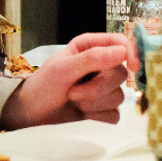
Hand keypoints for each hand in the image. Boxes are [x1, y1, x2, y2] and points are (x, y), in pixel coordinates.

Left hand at [0, 33, 138, 126]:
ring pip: (119, 96)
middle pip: (121, 74)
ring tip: (73, 100)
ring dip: (94, 103)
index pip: (122, 44)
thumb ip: (93, 58)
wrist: (30, 114)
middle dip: (98, 88)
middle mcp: (100, 65)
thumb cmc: (42, 86)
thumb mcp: (63, 69)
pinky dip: (98, 116)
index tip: (132, 67)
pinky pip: (115, 114)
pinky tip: (82, 114)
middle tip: (73, 92)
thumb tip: (123, 52)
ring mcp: (103, 88)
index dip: (130, 54)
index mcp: (91, 47)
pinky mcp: (102, 109)